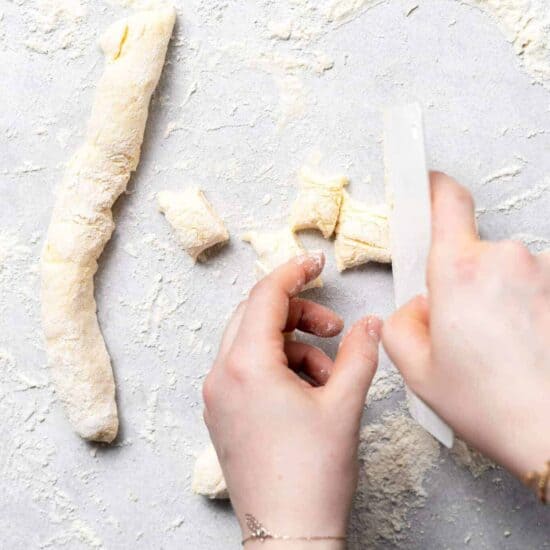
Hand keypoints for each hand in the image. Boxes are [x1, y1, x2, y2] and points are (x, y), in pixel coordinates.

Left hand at [202, 253, 381, 548]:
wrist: (288, 535)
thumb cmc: (312, 475)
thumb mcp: (344, 404)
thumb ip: (360, 353)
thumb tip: (371, 324)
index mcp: (246, 366)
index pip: (265, 296)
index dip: (294, 272)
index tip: (315, 263)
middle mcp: (221, 375)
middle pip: (256, 315)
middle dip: (297, 313)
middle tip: (333, 327)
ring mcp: (217, 395)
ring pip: (252, 342)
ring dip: (292, 345)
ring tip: (326, 373)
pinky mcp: (222, 412)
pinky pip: (247, 368)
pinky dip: (278, 366)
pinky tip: (306, 391)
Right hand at [382, 172, 549, 478]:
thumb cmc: (493, 404)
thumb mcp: (416, 368)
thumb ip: (400, 322)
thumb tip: (420, 305)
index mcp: (460, 270)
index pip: (448, 200)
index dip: (433, 186)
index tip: (426, 183)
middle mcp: (507, 259)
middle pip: (472, 250)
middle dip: (460, 280)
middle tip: (461, 327)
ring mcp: (546, 272)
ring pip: (505, 273)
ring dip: (496, 298)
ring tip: (498, 348)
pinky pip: (534, 288)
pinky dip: (524, 310)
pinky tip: (522, 349)